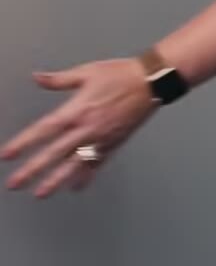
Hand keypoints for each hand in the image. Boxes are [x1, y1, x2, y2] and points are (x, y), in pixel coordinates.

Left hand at [2, 60, 154, 197]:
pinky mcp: (114, 143)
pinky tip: (76, 187)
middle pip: (54, 153)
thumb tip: (37, 77)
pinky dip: (86, 176)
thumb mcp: (87, 72)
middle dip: (32, 169)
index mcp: (77, 110)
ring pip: (75, 164)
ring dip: (56, 180)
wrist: (151, 82)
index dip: (24, 143)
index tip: (7, 155)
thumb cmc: (120, 75)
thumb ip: (59, 79)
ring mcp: (101, 139)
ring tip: (40, 193)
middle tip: (14, 184)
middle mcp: (87, 128)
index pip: (44, 130)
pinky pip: (97, 163)